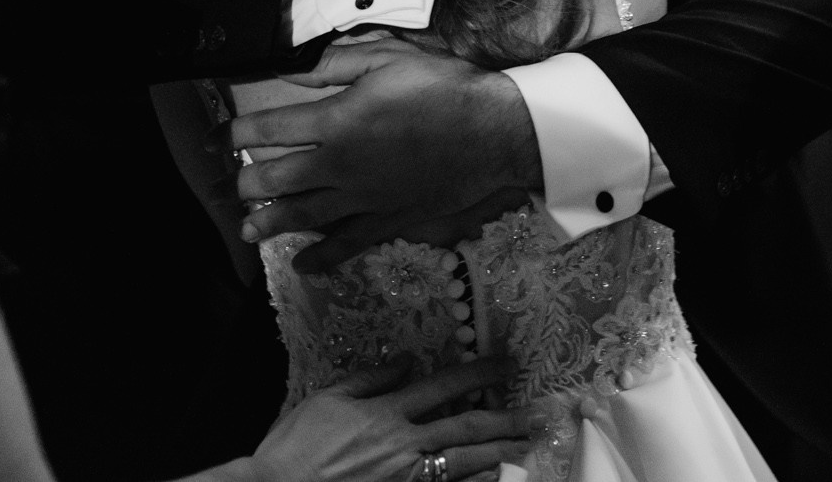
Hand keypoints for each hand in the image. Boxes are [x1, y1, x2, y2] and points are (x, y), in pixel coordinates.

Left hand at [233, 39, 540, 270]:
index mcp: (337, 121)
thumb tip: (293, 70)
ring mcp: (363, 197)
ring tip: (247, 229)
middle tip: (230, 185)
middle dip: (246, 183)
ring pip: (303, 215)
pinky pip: (348, 243)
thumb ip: (336, 64)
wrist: (495, 132)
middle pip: (276, 179)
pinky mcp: (388, 218)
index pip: (271, 128)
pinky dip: (324, 257)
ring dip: (269, 223)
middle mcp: (340, 165)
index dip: (238, 130)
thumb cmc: (445, 88)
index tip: (222, 135)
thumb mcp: (390, 57)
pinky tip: (304, 264)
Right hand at [248, 357, 537, 481]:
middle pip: (465, 426)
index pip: (443, 386)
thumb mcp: (327, 398)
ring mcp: (406, 477)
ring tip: (526, 446)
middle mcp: (404, 444)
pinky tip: (493, 479)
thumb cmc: (296, 444)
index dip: (478, 372)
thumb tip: (404, 362)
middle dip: (503, 417)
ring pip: (464, 463)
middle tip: (535, 411)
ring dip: (499, 452)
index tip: (504, 362)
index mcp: (387, 412)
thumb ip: (370, 378)